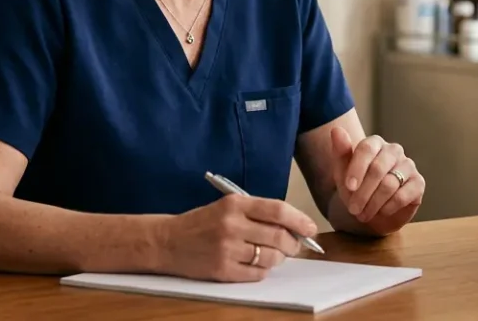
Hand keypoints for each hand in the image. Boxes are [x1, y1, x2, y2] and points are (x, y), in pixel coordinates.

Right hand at [156, 193, 318, 281]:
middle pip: (278, 236)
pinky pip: (256, 273)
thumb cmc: (203, 223)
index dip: (299, 220)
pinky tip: (258, 264)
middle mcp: (232, 225)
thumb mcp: (228, 207)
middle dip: (293, 243)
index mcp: (235, 204)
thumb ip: (258, 213)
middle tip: (295, 246)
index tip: (310, 228)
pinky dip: (263, 270)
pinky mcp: (222, 270)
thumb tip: (294, 227)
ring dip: (280, 258)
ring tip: (275, 255)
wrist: (167, 241)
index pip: (278, 210)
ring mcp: (226, 249)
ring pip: (270, 257)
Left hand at [331, 127, 423, 230]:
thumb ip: (340, 152)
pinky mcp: (418, 183)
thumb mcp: (343, 173)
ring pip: (389, 184)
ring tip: (363, 214)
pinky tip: (381, 211)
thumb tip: (336, 130)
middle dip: (363, 192)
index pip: (367, 149)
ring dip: (373, 203)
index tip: (348, 187)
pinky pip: (403, 196)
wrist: (373, 211)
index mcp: (375, 143)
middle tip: (353, 209)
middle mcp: (394, 151)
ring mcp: (408, 166)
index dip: (357, 168)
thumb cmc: (357, 188)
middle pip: (378, 169)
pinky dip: (388, 207)